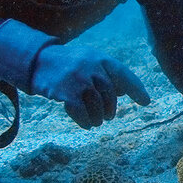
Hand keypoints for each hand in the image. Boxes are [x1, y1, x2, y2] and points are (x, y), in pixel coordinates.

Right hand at [31, 44, 150, 128]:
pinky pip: (81, 111)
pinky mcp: (64, 91)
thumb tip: (123, 92)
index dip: (136, 88)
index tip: (146, 102)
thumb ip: (106, 74)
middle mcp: (90, 65)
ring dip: (98, 116)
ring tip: (97, 122)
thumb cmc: (69, 65)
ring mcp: (78, 78)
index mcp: (99, 58)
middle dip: (110, 107)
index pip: (122, 73)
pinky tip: (87, 125)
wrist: (37, 61)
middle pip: (110, 92)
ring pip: (97, 103)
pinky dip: (86, 120)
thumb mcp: (89, 62)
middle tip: (109, 117)